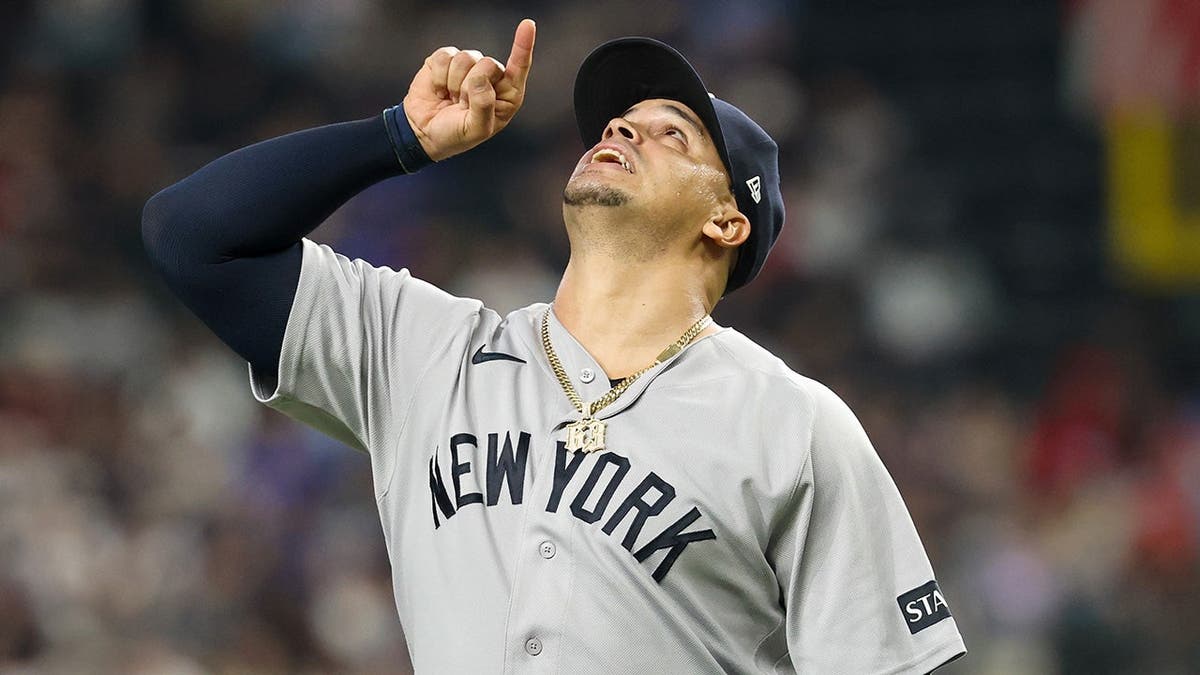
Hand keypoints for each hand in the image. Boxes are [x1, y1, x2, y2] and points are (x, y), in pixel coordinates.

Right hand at [403, 19, 535, 161]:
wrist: (423, 132)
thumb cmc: (456, 134)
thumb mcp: (476, 130)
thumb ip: (483, 106)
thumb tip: (480, 78)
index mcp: (506, 95)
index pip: (518, 67)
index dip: (523, 46)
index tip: (527, 25)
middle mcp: (491, 77)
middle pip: (488, 64)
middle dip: (471, 87)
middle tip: (462, 105)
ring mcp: (469, 66)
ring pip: (466, 58)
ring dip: (453, 84)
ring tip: (451, 99)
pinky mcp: (446, 60)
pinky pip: (445, 56)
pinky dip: (438, 77)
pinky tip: (439, 90)